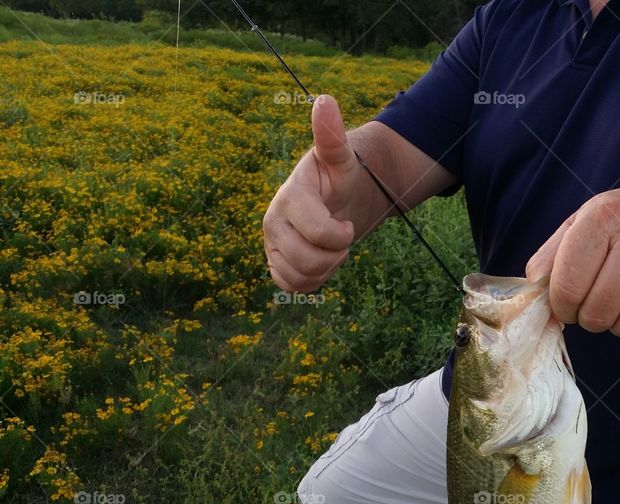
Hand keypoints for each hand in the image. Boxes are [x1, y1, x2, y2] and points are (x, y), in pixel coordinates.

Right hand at [263, 95, 358, 292]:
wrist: (333, 200)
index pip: (318, 233)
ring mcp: (271, 244)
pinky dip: (311, 281)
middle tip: (343, 241)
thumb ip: (332, 136)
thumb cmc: (339, 178)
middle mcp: (273, 221)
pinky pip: (290, 286)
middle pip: (307, 261)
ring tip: (331, 251)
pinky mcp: (274, 262)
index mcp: (289, 197)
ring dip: (325, 271)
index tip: (347, 224)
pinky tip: (319, 262)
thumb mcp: (341, 158)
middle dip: (335, 256)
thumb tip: (324, 100)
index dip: (341, 236)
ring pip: (298, 278)